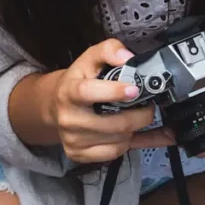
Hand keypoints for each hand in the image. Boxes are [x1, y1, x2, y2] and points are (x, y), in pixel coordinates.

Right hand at [47, 39, 174, 162]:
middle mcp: (69, 118)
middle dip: (141, 115)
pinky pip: (115, 153)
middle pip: (116, 124)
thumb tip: (127, 57)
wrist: (56, 106)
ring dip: (135, 129)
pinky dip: (128, 143)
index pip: (88, 92)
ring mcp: (73, 139)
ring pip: (120, 140)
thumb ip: (109, 50)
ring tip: (134, 117)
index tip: (135, 89)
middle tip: (148, 106)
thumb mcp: (91, 59)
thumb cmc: (80, 80)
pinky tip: (130, 134)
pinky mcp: (78, 154)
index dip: (113, 91)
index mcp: (70, 92)